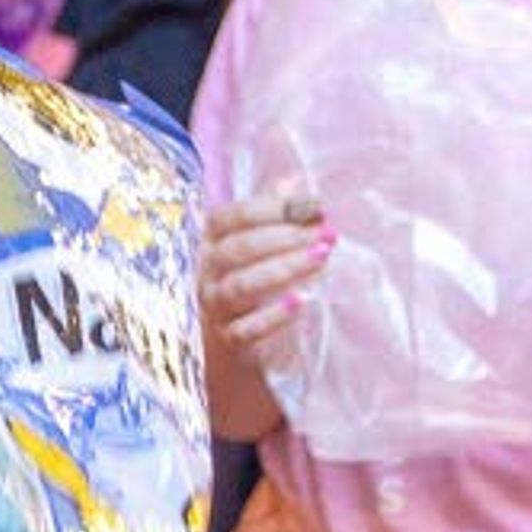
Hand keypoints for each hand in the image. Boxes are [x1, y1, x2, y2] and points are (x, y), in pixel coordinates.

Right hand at [200, 189, 331, 372]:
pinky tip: (301, 302)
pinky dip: (273, 317)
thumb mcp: (249, 247)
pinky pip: (245, 330)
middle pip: (238, 249)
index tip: (312, 205)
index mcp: (208, 242)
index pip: (230, 218)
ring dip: (283, 269)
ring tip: (322, 258)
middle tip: (327, 233)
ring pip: (240, 286)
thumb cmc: (241, 285)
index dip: (270, 208)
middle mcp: (204, 272)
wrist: (226, 351)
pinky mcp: (226, 342)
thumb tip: (296, 180)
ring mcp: (212, 308)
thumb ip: (268, 214)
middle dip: (284, 237)